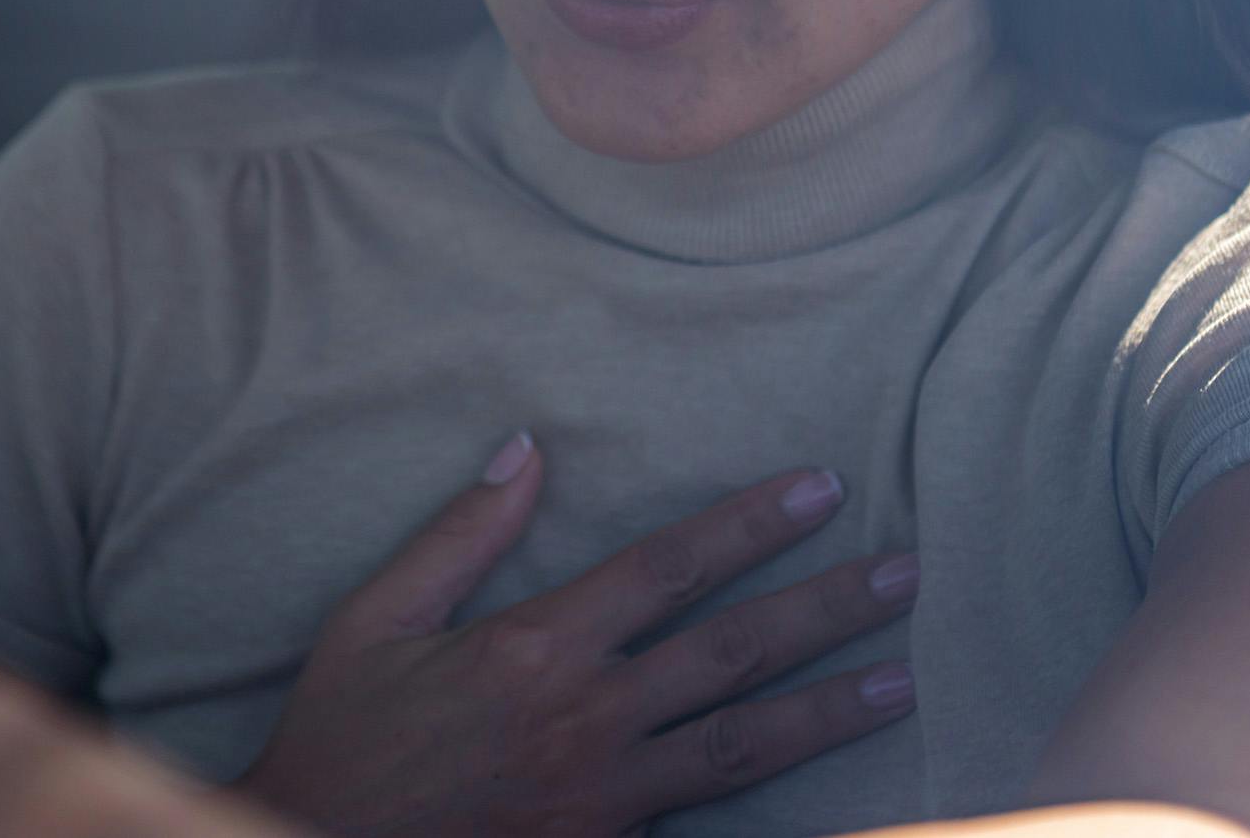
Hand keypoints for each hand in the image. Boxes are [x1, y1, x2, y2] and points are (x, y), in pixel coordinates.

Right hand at [236, 435, 917, 837]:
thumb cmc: (343, 738)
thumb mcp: (376, 618)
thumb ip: (459, 533)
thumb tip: (524, 448)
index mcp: (536, 646)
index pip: (669, 567)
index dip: (748, 524)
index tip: (818, 490)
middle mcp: (590, 716)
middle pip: (733, 651)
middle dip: (826, 607)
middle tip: (906, 573)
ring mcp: (609, 794)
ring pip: (746, 742)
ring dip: (830, 707)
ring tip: (903, 676)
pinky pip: (712, 822)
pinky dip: (778, 808)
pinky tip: (838, 799)